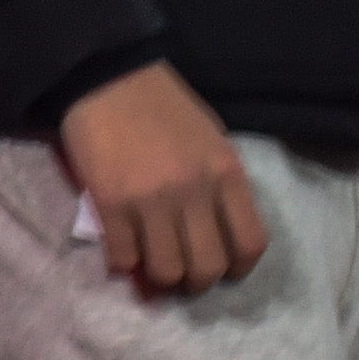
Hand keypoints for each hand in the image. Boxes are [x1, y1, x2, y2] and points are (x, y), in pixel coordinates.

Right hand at [57, 62, 267, 296]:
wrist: (109, 77)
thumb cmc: (165, 108)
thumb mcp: (212, 140)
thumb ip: (220, 186)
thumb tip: (219, 234)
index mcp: (226, 173)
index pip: (250, 243)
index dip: (240, 267)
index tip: (227, 269)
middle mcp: (194, 191)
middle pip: (207, 267)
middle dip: (198, 281)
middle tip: (185, 274)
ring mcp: (151, 201)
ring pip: (166, 271)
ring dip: (161, 277)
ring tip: (153, 264)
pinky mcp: (110, 204)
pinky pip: (123, 258)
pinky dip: (124, 263)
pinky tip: (123, 250)